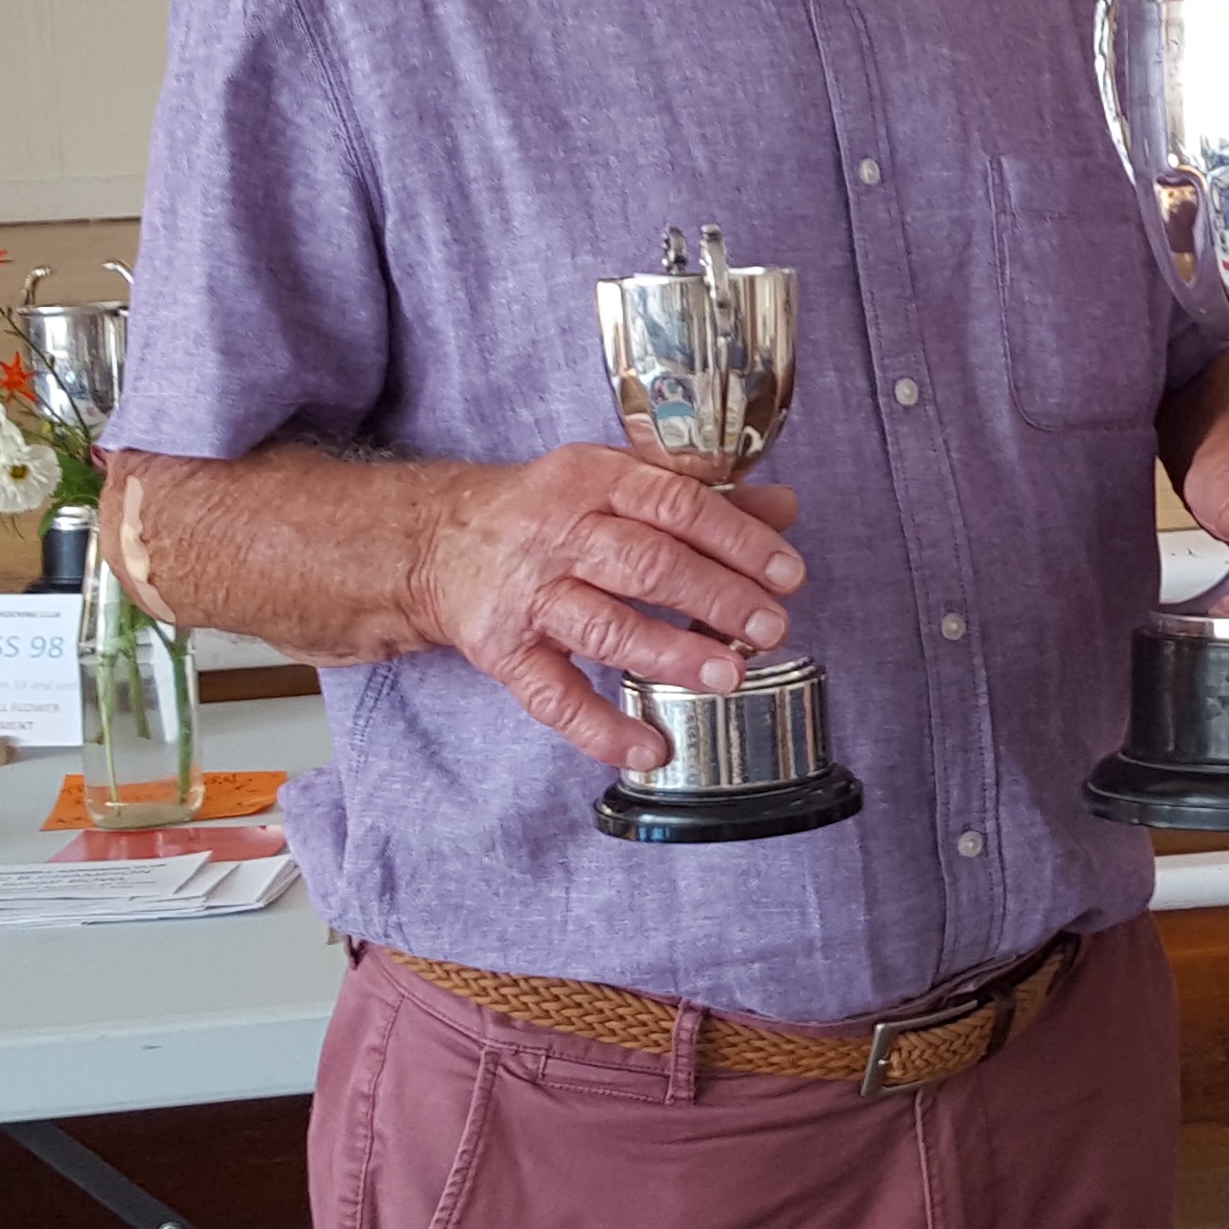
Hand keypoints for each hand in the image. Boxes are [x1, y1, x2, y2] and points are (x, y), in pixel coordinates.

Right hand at [400, 447, 808, 772]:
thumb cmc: (549, 511)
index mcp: (595, 480)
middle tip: (770, 628)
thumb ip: (701, 497)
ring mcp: (528, 595)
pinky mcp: (502, 651)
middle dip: (717, 597)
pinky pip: (553, 696)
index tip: (788, 574)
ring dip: (671, 654)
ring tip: (729, 676)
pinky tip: (649, 748)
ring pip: (605, 627)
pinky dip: (601, 728)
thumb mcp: (618, 483)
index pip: (678, 505)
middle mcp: (558, 534)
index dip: (739, 540)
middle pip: (646, 564)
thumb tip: (785, 509)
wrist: (441, 542)